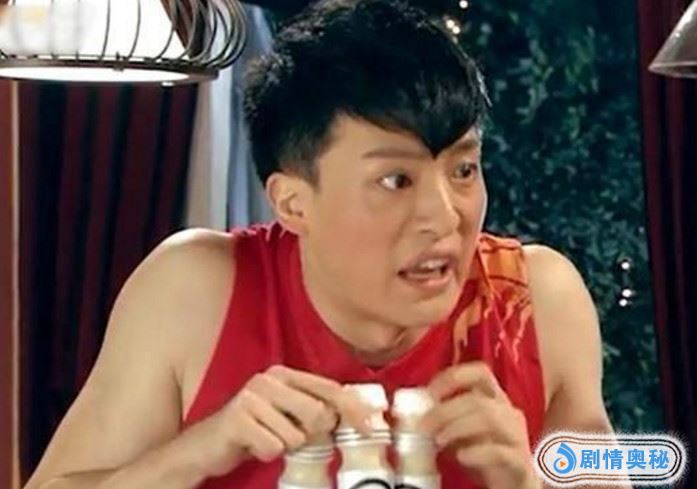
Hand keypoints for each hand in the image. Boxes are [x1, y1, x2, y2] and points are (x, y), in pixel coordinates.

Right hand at [196, 365, 374, 476]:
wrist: (205, 446)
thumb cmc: (253, 430)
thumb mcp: (287, 415)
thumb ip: (316, 410)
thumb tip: (359, 416)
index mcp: (284, 374)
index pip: (329, 388)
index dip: (352, 408)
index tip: (371, 425)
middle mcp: (268, 379)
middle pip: (317, 413)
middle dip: (310, 433)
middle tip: (289, 435)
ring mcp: (251, 396)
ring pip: (296, 435)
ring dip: (284, 445)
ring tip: (266, 438)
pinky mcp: (237, 418)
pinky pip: (273, 447)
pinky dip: (266, 453)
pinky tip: (252, 445)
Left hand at [421, 362, 541, 488]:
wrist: (511, 486)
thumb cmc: (483, 455)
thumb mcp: (458, 433)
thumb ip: (441, 419)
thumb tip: (409, 412)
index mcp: (494, 400)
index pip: (480, 373)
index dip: (453, 377)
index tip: (429, 393)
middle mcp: (508, 413)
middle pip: (479, 399)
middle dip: (446, 410)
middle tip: (424, 425)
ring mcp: (517, 437)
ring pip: (491, 419)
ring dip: (458, 427)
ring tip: (439, 441)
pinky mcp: (521, 463)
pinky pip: (502, 452)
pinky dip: (477, 453)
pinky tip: (461, 457)